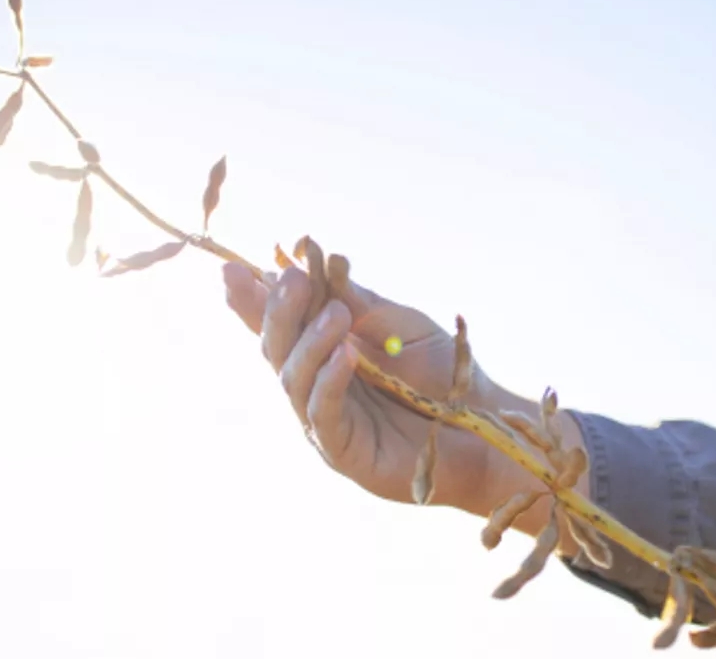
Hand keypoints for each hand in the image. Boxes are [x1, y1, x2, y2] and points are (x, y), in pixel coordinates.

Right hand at [221, 260, 500, 507]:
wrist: (482, 424)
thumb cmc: (440, 374)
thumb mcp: (397, 325)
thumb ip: (358, 300)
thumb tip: (321, 262)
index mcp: (322, 352)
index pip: (279, 323)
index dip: (253, 300)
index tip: (233, 270)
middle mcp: (314, 385)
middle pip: (276, 348)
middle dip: (278, 312)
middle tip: (294, 278)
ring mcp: (324, 420)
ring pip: (293, 379)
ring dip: (310, 342)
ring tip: (336, 313)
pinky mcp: (342, 451)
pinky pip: (324, 413)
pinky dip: (330, 381)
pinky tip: (345, 355)